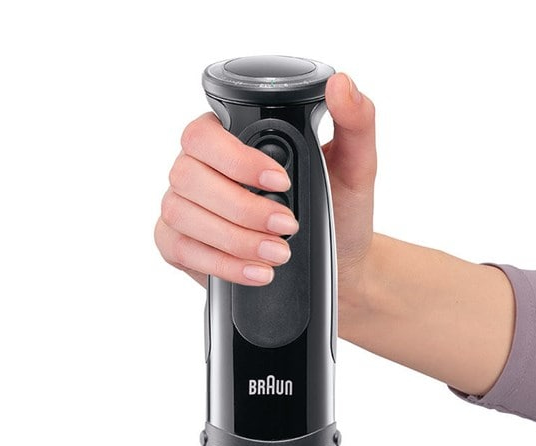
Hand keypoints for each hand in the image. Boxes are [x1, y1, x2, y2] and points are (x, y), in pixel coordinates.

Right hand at [154, 73, 376, 299]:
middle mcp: (199, 167)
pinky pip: (180, 249)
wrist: (341, 262)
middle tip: (287, 226)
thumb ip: (355, 122)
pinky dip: (221, 264)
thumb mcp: (356, 167)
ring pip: (182, 214)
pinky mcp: (180, 244)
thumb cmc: (341, 210)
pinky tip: (257, 272)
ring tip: (278, 253)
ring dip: (233, 239)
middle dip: (240, 207)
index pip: (206, 134)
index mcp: (231, 136)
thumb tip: (342, 84)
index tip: (281, 183)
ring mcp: (184, 205)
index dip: (236, 159)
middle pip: (188, 176)